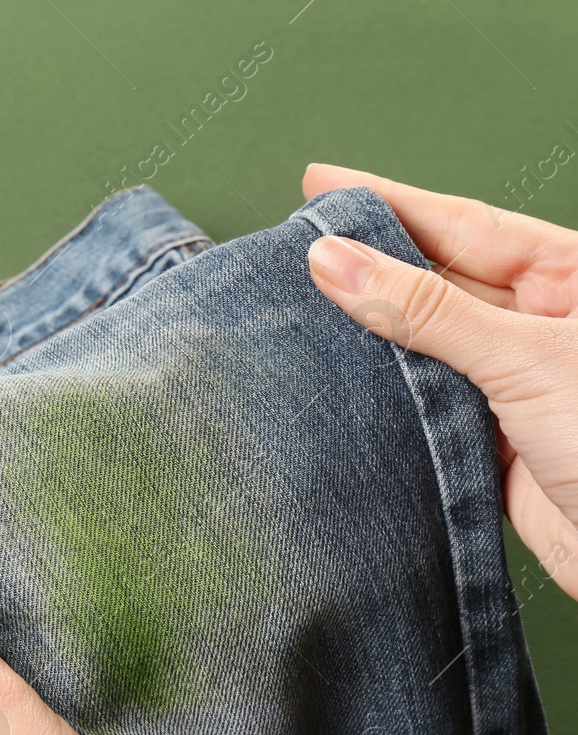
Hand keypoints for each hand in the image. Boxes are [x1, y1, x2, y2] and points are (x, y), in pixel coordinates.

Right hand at [304, 163, 577, 599]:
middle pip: (438, 277)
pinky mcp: (491, 437)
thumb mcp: (523, 358)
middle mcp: (545, 321)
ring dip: (367, 329)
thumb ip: (424, 310)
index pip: (465, 223)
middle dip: (369, 261)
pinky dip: (380, 389)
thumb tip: (337, 260)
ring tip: (299, 304)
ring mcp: (516, 379)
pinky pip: (421, 400)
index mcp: (574, 276)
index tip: (323, 185)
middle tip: (296, 244)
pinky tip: (339, 373)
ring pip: (424, 341)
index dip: (390, 202)